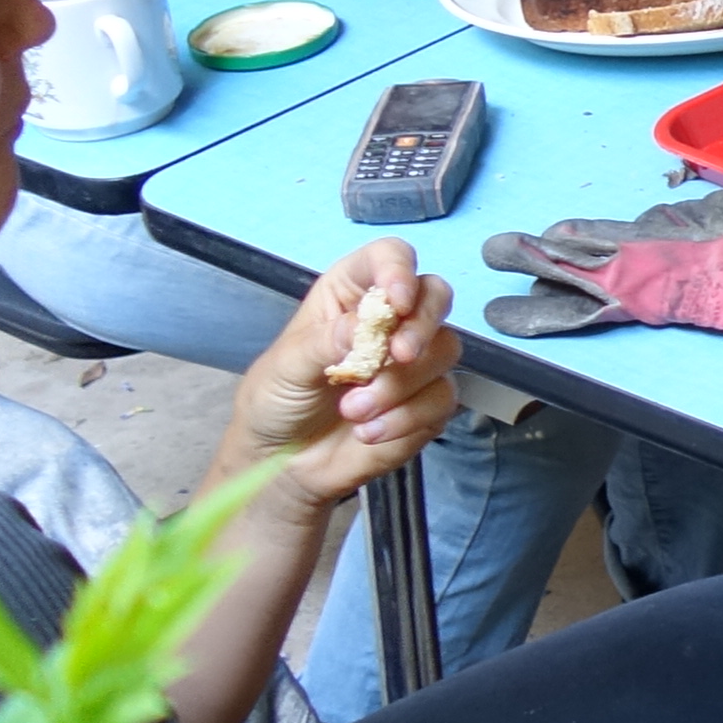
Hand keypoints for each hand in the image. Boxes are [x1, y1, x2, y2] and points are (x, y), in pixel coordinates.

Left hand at [223, 243, 456, 509]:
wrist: (283, 464)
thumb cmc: (277, 400)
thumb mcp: (285, 367)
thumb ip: (322, 344)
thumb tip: (360, 328)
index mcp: (351, 294)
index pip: (389, 257)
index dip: (399, 269)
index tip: (397, 302)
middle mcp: (389, 321)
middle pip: (435, 295)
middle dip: (422, 324)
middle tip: (398, 355)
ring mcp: (413, 363)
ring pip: (444, 350)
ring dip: (401, 385)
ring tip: (354, 411)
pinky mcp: (427, 405)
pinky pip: (441, 400)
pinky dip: (407, 419)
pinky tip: (370, 433)